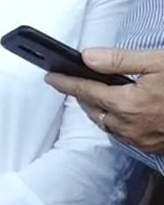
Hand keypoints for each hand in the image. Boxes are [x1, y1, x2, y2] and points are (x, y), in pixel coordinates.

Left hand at [47, 48, 163, 153]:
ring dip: (97, 110)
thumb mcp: (157, 63)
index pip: (84, 90)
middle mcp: (128, 126)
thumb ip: (119, 60)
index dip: (65, 82)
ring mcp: (141, 140)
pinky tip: (122, 114)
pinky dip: (115, 123)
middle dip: (81, 95)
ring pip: (106, 124)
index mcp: (126, 103)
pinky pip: (123, 135)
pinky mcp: (152, 147)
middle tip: (76, 83)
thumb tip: (88, 57)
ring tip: (96, 96)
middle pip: (92, 109)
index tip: (51, 78)